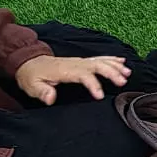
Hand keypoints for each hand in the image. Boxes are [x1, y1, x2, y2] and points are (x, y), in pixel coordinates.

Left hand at [14, 54, 130, 104]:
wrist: (29, 62)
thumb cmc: (32, 76)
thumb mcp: (32, 86)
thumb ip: (42, 92)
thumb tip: (51, 98)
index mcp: (64, 70)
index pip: (83, 74)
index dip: (93, 84)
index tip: (100, 95)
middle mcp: (74, 63)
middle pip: (96, 65)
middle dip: (111, 72)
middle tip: (123, 81)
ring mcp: (78, 61)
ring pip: (100, 60)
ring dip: (114, 66)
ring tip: (127, 73)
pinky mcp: (80, 61)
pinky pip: (98, 58)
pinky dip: (111, 59)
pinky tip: (121, 61)